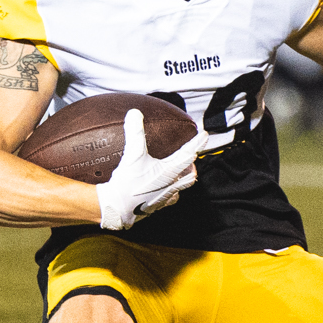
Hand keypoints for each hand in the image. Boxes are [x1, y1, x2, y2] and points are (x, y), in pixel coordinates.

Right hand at [95, 108, 206, 230]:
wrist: (117, 209)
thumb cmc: (127, 183)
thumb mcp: (132, 155)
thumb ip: (135, 133)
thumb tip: (134, 113)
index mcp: (169, 172)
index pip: (188, 154)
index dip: (198, 143)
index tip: (205, 134)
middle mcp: (171, 185)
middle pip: (190, 174)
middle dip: (192, 164)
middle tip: (192, 155)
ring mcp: (165, 197)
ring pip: (182, 187)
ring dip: (183, 177)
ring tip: (180, 171)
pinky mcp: (157, 205)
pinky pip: (170, 197)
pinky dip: (171, 189)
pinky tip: (163, 187)